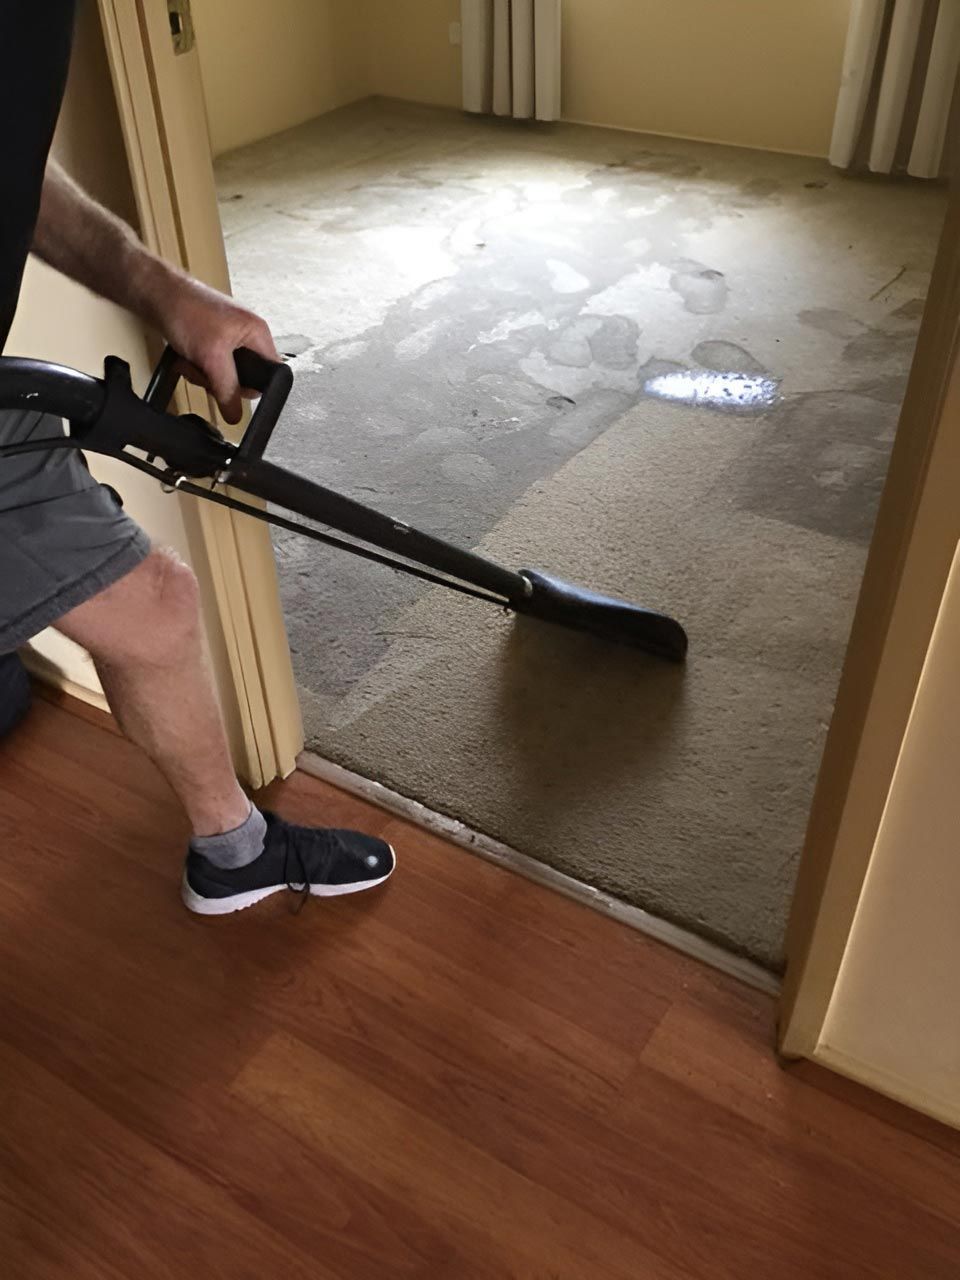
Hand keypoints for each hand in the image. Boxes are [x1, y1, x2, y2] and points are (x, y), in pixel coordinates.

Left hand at [142, 266, 278, 423]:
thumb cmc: (186, 309)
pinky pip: (211, 367)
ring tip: (192, 363)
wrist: (156, 294)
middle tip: (207, 373)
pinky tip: (186, 360)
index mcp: (258, 333)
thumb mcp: (212, 357)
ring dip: (204, 375)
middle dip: (221, 382)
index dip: (252, 387)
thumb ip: (227, 389)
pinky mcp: (211, 340)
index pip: (270, 374)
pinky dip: (196, 367)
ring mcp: (229, 338)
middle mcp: (247, 335)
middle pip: (245, 378)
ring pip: (225, 375)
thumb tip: (236, 414)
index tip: (232, 390)